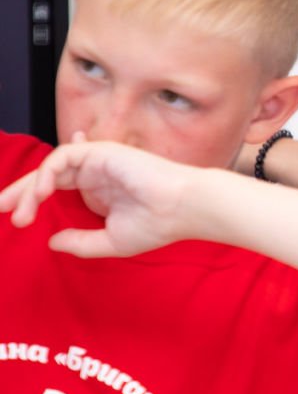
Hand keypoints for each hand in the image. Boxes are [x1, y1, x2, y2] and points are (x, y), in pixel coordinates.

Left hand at [0, 136, 193, 257]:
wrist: (184, 209)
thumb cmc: (159, 224)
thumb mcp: (111, 241)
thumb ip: (80, 242)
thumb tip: (51, 241)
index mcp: (99, 190)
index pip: (57, 187)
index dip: (32, 199)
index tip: (15, 219)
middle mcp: (96, 173)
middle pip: (48, 175)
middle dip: (20, 191)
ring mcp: (99, 161)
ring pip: (52, 166)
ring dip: (30, 188)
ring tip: (21, 213)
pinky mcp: (102, 151)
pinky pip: (63, 156)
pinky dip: (48, 172)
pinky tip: (42, 194)